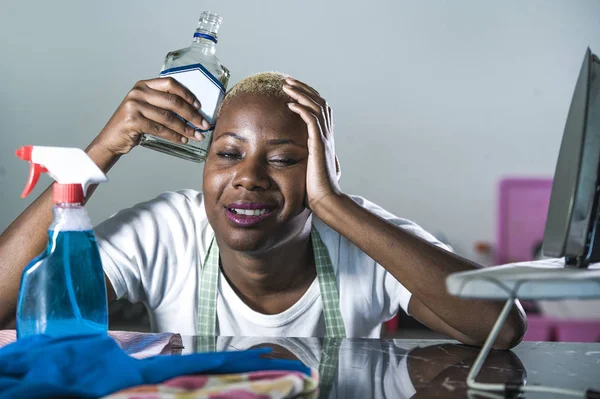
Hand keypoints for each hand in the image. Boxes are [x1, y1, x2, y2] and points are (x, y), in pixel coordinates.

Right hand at [94, 77, 211, 154]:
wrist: (111, 139)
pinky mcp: (133, 120)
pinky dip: (174, 136)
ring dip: (186, 128)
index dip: (187, 94)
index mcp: (143, 85)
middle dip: (192, 114)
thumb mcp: (145, 107)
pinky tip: (183, 140)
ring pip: (168, 117)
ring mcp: (134, 105)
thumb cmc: (132, 124)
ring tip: (196, 135)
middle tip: (204, 124)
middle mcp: (138, 92)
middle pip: (173, 101)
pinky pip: (160, 129)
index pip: (170, 83)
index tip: (199, 106)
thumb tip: (191, 111)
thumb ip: (162, 104)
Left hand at [283, 77, 340, 211]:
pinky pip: (312, 120)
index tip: (292, 89)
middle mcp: (327, 135)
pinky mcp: (319, 144)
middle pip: (319, 102)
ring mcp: (324, 139)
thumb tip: (292, 159)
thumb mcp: (307, 168)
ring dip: (301, 94)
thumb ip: (303, 159)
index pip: (319, 110)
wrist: (326, 200)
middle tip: (287, 81)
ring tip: (286, 86)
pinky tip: (290, 104)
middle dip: (303, 89)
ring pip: (316, 107)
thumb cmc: (315, 189)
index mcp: (324, 139)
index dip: (307, 96)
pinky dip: (302, 109)